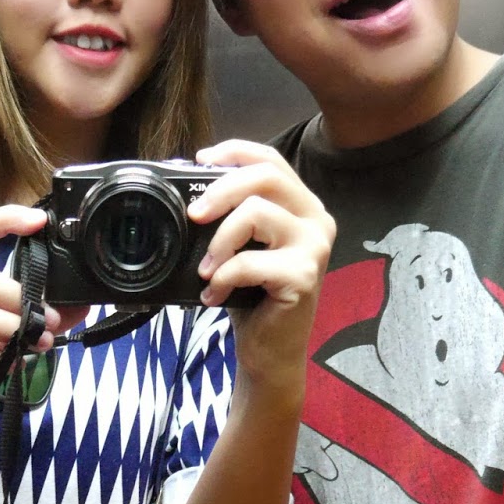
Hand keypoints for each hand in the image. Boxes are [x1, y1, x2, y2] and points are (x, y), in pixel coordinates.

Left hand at [189, 140, 334, 394]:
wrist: (269, 351)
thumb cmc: (253, 298)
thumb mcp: (240, 247)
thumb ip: (229, 215)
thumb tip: (187, 186)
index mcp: (301, 206)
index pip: (270, 159)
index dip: (234, 152)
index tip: (200, 161)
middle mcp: (316, 219)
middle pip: (265, 176)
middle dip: (220, 190)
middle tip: (193, 214)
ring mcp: (314, 247)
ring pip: (256, 213)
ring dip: (218, 242)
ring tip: (206, 270)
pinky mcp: (304, 276)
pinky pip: (250, 262)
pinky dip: (223, 277)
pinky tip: (216, 295)